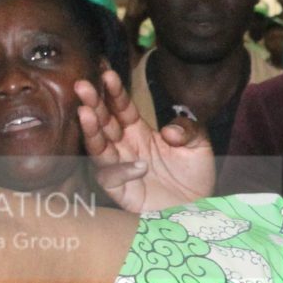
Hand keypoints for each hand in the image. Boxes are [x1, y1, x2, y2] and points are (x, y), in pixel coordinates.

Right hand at [74, 69, 214, 212]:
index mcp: (140, 131)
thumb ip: (188, 128)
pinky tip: (138, 165)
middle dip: (93, 104)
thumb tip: (169, 130)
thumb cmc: (194, 176)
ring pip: (99, 148)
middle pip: (104, 122)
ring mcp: (122, 168)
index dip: (114, 92)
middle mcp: (126, 147)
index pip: (122, 107)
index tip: (108, 74)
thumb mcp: (199, 144)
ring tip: (85, 112)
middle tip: (83, 86)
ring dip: (91, 131)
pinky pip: (111, 178)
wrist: (198, 208)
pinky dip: (120, 170)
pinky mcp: (122, 191)